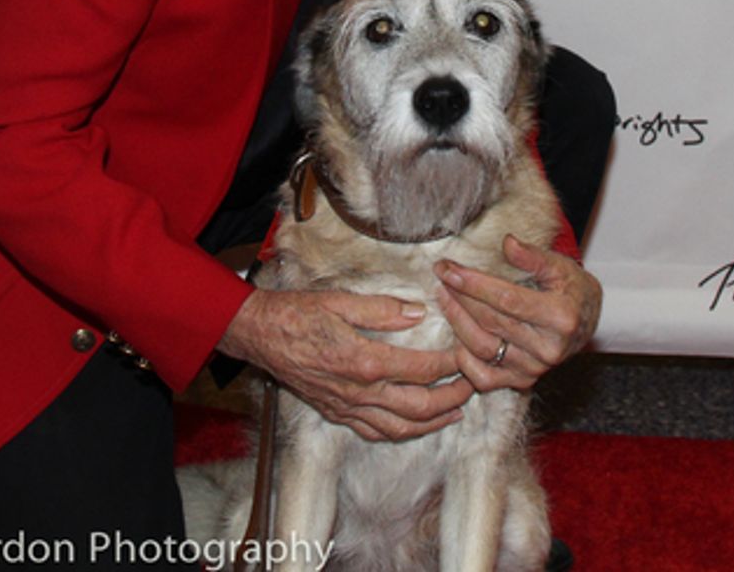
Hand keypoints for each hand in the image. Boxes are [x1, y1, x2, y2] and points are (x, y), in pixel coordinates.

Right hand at [218, 288, 473, 441]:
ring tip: (455, 412)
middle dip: (452, 398)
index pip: (421, 369)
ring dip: (433, 423)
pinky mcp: (336, 414)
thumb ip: (383, 309)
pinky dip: (401, 432)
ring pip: (400, 427)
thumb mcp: (341, 301)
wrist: (261, 335)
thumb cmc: (298, 313)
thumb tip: (419, 312)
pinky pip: (375, 432)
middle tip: (473, 385)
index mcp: (364, 361)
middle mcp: (359, 392)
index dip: (449, 364)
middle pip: (419, 406)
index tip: (466, 353)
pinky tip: (413, 424)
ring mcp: (347, 407)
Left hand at [434, 235, 600, 392]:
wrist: (586, 322)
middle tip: (441, 275)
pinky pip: (484, 377)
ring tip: (444, 296)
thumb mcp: (561, 267)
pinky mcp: (522, 381)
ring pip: (483, 348)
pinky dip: (463, 359)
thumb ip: (534, 256)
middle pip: (491, 321)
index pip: (507, 299)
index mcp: (560, 317)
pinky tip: (454, 334)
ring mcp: (534, 368)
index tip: (448, 268)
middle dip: (460, 296)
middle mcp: (548, 348)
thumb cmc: (571, 290)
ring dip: (457, 321)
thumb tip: (507, 243)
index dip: (474, 283)